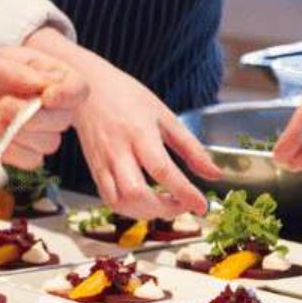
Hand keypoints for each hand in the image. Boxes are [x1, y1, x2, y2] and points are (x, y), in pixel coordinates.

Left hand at [0, 48, 86, 168]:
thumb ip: (12, 73)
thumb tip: (45, 85)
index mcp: (32, 69)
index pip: (74, 84)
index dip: (68, 94)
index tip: (47, 98)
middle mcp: (33, 98)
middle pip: (65, 118)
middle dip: (34, 119)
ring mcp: (24, 126)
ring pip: (51, 143)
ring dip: (20, 137)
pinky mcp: (11, 149)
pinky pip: (33, 162)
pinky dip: (12, 154)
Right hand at [25, 28, 220, 217]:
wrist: (87, 89)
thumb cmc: (127, 97)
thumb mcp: (165, 115)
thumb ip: (191, 147)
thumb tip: (214, 174)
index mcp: (140, 133)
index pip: (162, 170)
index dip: (184, 192)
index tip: (202, 206)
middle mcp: (118, 150)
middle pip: (137, 193)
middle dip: (164, 209)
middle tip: (183, 206)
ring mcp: (102, 162)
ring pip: (120, 202)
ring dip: (146, 213)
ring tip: (165, 207)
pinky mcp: (94, 170)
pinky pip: (109, 199)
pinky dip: (129, 209)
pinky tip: (144, 204)